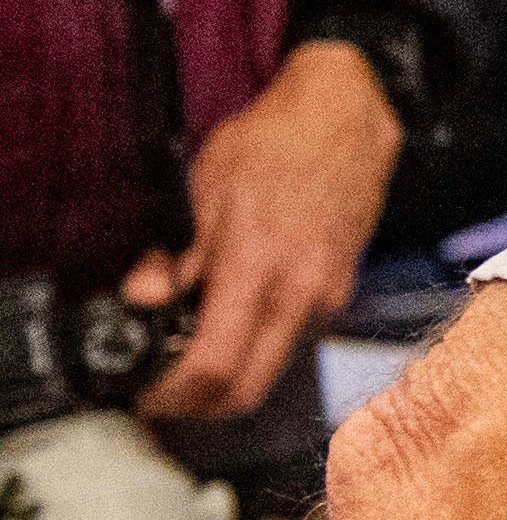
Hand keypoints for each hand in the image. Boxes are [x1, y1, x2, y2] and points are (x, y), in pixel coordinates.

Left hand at [125, 37, 403, 419]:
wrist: (348, 115)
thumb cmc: (278, 141)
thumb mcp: (206, 188)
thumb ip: (177, 256)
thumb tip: (144, 301)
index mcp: (261, 265)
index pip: (215, 365)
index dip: (172, 396)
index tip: (146, 397)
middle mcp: (303, 292)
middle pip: (247, 391)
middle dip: (198, 404)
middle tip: (161, 393)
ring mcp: (328, 294)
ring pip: (270, 367)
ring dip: (229, 372)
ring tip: (192, 339)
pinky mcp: (340, 290)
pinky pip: (291, 337)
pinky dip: (257, 342)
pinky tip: (233, 311)